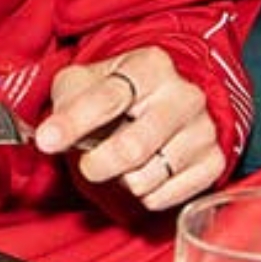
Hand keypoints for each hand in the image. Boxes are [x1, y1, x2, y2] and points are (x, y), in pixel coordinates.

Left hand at [33, 47, 221, 211]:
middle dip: (98, 163)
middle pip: (132, 147)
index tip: (47, 140)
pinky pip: (167, 196)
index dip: (73, 123)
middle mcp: (184, 95)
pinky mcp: (213, 160)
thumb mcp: (84, 82)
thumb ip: (65, 101)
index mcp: (150, 66)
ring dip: (123, 179)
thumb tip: (48, 136)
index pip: (108, 98)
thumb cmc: (116, 93)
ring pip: (148, 177)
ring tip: (123, 162)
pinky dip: (146, 194)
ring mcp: (203, 128)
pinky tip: (144, 173)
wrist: (161, 102)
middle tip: (89, 163)